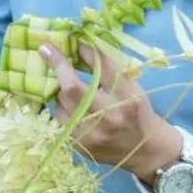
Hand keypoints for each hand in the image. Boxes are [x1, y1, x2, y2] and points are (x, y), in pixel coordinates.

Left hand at [41, 41, 174, 175]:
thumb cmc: (137, 110)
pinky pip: (60, 120)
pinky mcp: (79, 146)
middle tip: (48, 53)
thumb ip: (106, 65)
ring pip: (60, 105)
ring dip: (60, 91)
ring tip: (67, 85)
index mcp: (125, 99)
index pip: (100, 71)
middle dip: (58, 69)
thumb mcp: (130, 85)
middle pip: (71, 90)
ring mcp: (91, 136)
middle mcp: (108, 118)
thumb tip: (79, 43)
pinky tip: (69, 104)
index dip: (74, 58)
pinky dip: (61, 108)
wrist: (144, 149)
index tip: (57, 44)